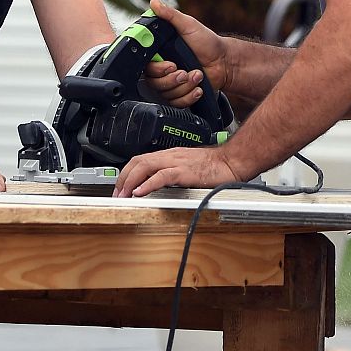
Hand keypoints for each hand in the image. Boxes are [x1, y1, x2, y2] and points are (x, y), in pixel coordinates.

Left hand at [112, 146, 240, 197]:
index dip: (127, 174)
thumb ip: (174, 173)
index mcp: (171, 155)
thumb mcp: (190, 167)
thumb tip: (160, 185)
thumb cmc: (217, 165)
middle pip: (137, 161)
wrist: (234, 160)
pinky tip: (140, 192)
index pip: (141, 160)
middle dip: (123, 178)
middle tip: (117, 194)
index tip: (121, 188)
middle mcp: (170, 155)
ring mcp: (177, 162)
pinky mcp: (184, 171)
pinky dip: (147, 184)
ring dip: (130, 182)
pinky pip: (161, 176)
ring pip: (145, 166)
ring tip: (123, 195)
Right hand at [148, 0, 228, 92]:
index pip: (145, 66)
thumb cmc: (207, 42)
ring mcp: (171, 84)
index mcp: (160, 54)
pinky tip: (198, 88)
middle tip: (185, 72)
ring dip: (184, 86)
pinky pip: (176, 104)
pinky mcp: (180, 95)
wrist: (225, 61)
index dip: (157, 69)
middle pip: (153, 83)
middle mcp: (162, 70)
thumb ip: (170, 16)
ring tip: (198, 75)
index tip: (171, 65)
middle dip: (172, 79)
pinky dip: (189, 97)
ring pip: (166, 94)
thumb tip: (154, 3)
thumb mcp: (188, 25)